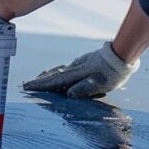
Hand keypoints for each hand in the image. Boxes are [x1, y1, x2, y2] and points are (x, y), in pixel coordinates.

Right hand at [23, 42, 138, 97]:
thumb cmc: (113, 72)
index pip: (56, 80)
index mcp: (78, 73)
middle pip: (54, 74)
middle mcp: (76, 67)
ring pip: (60, 70)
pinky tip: (58, 72)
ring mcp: (79, 64)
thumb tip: (69, 93)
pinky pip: (67, 68)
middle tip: (27, 85)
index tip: (28, 87)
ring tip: (38, 79)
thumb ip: (85, 88)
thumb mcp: (101, 83)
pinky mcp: (85, 62)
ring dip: (48, 76)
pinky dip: (58, 72)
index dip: (42, 85)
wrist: (122, 54)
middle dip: (41, 81)